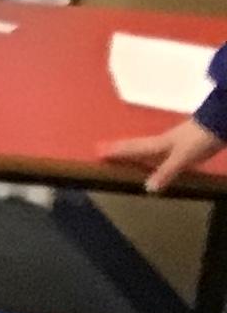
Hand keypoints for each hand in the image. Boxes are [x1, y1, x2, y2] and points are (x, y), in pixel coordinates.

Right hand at [102, 119, 226, 195]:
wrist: (219, 124)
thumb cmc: (198, 140)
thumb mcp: (182, 158)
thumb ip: (166, 172)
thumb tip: (147, 188)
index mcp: (159, 144)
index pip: (133, 148)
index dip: (116, 151)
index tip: (98, 151)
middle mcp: (162, 141)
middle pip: (137, 145)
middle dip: (120, 147)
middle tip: (104, 148)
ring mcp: (174, 140)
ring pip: (148, 145)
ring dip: (134, 148)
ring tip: (124, 151)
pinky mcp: (184, 142)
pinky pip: (161, 148)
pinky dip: (152, 151)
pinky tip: (157, 154)